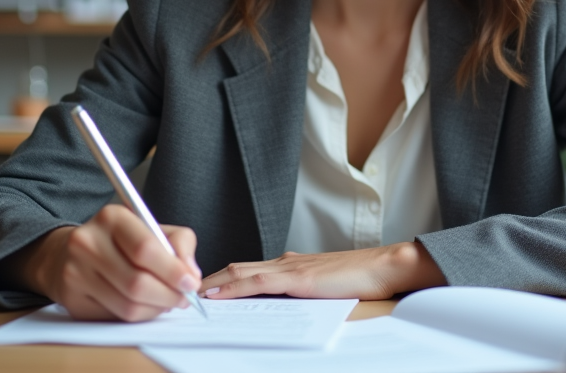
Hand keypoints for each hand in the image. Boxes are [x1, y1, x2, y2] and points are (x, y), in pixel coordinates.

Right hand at [1, 204, 201, 321]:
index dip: (173, 270)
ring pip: (128, 306)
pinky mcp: (72, 300)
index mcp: (111, 218)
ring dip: (156, 309)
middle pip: (137, 282)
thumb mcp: (151, 228)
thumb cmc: (121, 241)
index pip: (145, 249)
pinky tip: (145, 305)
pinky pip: (115, 317)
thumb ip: (179, 242)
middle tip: (184, 298)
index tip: (191, 282)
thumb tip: (191, 274)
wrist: (69, 253)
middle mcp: (87, 243)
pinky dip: (139, 316)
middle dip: (168, 295)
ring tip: (166, 301)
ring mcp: (75, 273)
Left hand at [200, 241, 444, 300]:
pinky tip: (214, 296)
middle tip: (180, 293)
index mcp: (290, 264)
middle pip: (235, 268)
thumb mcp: (323, 286)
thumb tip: (282, 302)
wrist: (385, 266)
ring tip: (187, 296)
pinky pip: (256, 283)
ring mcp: (290, 267)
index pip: (246, 270)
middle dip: (207, 280)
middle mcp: (285, 261)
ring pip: (239, 273)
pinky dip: (232, 289)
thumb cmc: (361, 278)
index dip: (220, 280)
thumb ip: (302, 290)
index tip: (199, 292)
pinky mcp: (297, 277)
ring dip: (212, 284)